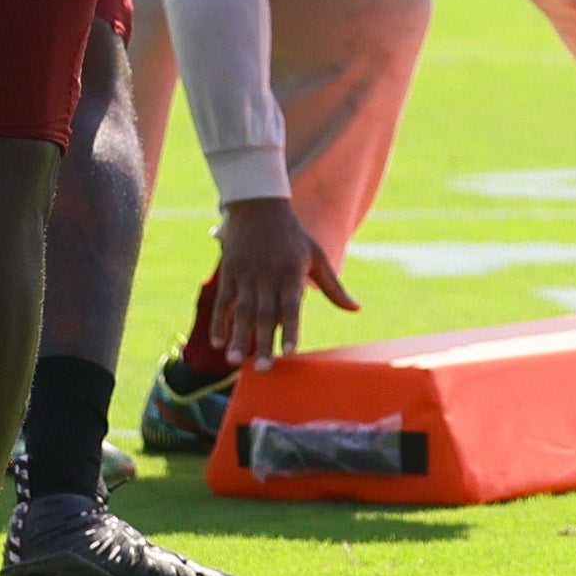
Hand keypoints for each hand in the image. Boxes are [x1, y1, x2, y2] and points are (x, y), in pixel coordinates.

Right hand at [212, 194, 356, 362]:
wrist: (259, 205)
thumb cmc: (294, 236)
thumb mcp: (316, 256)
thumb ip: (333, 287)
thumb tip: (357, 309)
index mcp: (292, 273)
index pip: (292, 306)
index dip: (291, 329)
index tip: (290, 351)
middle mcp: (268, 276)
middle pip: (266, 314)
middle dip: (263, 342)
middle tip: (263, 370)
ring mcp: (246, 275)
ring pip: (241, 311)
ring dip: (237, 337)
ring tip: (234, 362)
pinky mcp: (229, 273)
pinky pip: (223, 301)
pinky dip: (218, 321)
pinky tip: (218, 342)